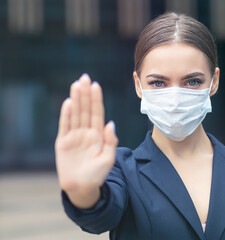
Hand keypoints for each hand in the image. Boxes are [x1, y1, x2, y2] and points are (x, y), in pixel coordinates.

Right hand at [55, 74, 117, 208]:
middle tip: (85, 77)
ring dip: (76, 99)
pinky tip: (68, 102)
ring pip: (75, 114)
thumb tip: (110, 123)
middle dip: (85, 94)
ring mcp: (74, 136)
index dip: (96, 99)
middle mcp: (86, 132)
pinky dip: (66, 114)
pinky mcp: (63, 142)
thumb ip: (110, 141)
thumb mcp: (108, 158)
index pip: (97, 113)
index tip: (96, 85)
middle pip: (85, 109)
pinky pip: (65, 126)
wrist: (82, 188)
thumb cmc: (98, 174)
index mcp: (98, 135)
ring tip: (76, 84)